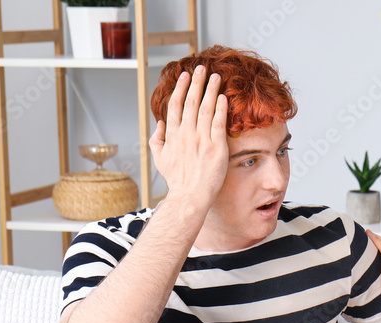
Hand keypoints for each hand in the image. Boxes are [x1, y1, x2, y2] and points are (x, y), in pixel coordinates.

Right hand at [149, 65, 228, 214]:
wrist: (189, 196)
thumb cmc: (176, 180)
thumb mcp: (159, 159)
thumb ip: (157, 139)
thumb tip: (159, 124)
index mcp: (173, 134)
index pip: (176, 105)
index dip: (181, 88)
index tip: (186, 76)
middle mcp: (186, 133)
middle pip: (191, 101)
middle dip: (197, 82)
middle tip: (202, 68)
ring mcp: (201, 139)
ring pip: (206, 108)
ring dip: (211, 89)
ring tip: (216, 76)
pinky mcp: (216, 147)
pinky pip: (219, 123)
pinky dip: (221, 108)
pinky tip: (223, 97)